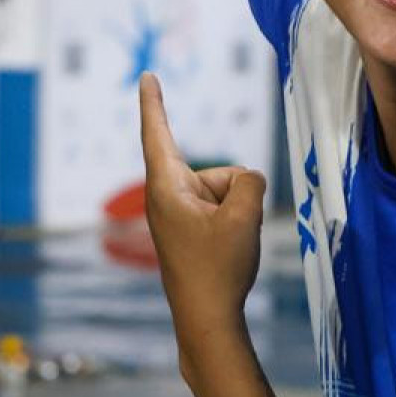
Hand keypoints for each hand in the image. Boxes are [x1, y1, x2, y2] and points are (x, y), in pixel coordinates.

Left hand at [138, 73, 267, 360]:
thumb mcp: (243, 215)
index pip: (158, 132)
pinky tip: (229, 254)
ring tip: (226, 248)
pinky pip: (224, 210)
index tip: (146, 76)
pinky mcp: (190, 231)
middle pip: (217, 172)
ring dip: (239, 213)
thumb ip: (248, 181)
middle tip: (227, 235)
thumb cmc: (217, 268)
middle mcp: (165, 196)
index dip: (154, 102)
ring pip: (226, 192)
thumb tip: (244, 181)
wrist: (206, 319)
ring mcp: (178, 215)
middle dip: (237, 192)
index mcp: (165, 186)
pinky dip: (235, 225)